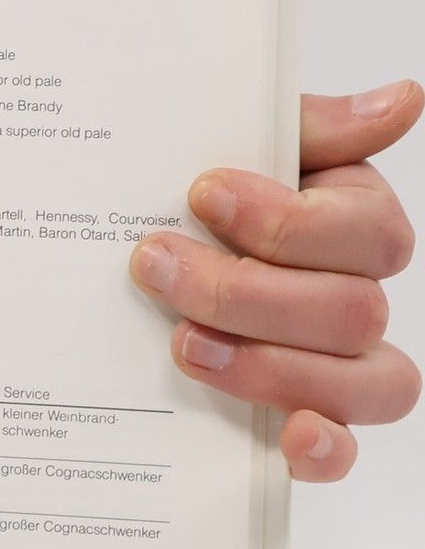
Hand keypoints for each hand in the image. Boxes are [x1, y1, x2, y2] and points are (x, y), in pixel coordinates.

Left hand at [130, 81, 421, 480]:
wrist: (148, 237)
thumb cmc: (203, 189)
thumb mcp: (247, 145)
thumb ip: (317, 127)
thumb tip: (404, 98)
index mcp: (355, 223)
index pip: (365, 233)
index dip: (287, 220)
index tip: (201, 191)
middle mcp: (359, 295)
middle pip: (351, 312)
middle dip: (246, 291)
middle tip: (155, 263)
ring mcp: (340, 363)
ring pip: (362, 382)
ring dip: (270, 365)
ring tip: (183, 343)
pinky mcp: (304, 416)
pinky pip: (344, 447)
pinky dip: (325, 450)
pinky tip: (289, 440)